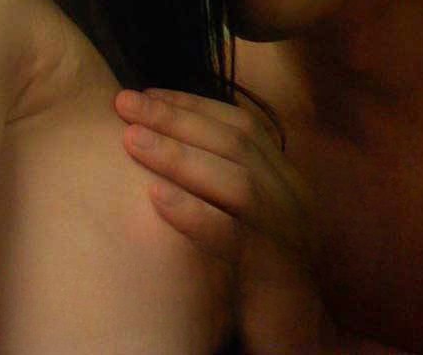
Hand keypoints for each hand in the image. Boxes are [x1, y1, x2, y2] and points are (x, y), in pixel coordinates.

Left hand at [114, 87, 336, 353]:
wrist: (299, 341)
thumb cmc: (257, 275)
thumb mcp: (246, 217)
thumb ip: (221, 176)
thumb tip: (164, 132)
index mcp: (287, 178)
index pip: (241, 123)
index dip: (192, 104)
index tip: (146, 93)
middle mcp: (295, 198)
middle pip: (235, 141)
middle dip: (174, 116)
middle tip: (124, 103)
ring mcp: (290, 235)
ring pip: (236, 180)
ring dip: (177, 155)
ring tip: (130, 140)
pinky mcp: (275, 276)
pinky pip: (232, 235)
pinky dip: (191, 212)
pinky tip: (153, 197)